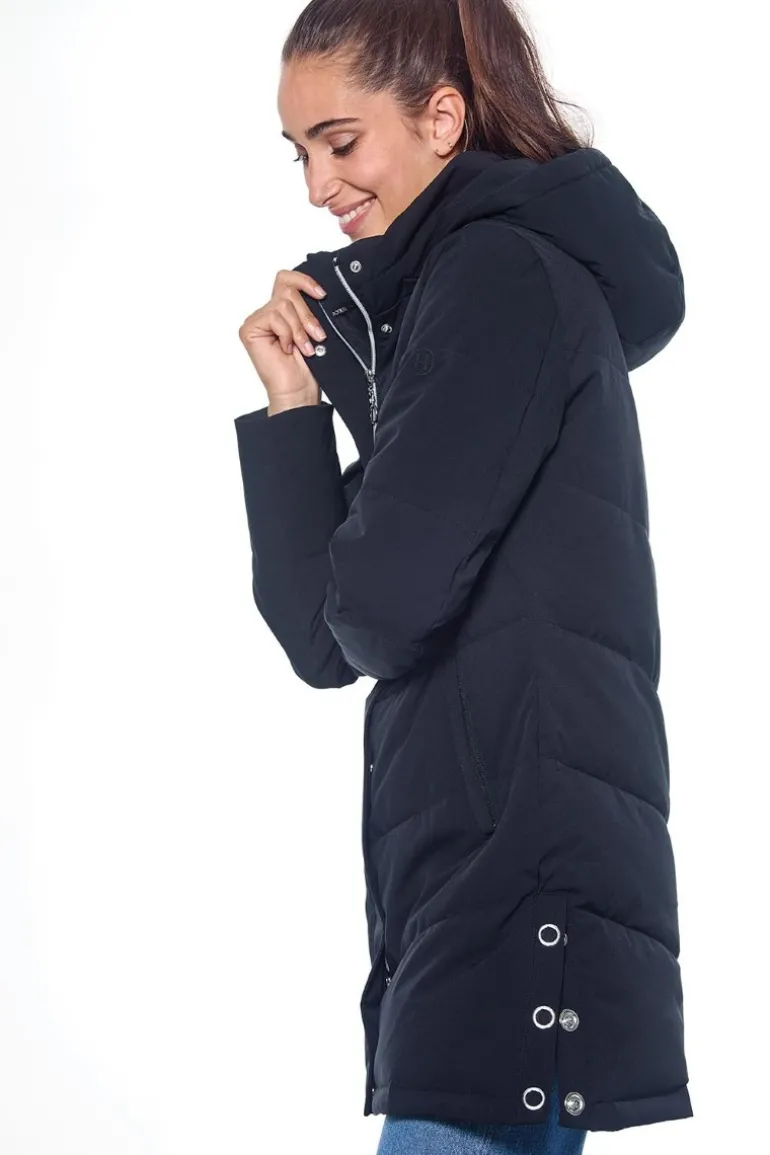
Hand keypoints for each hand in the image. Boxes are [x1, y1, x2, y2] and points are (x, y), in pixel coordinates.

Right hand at [238, 270, 327, 405]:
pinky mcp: (249, 329)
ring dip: (299, 328)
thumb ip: (307, 308)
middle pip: (287, 291)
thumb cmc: (307, 366)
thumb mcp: (312, 329)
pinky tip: (287, 349)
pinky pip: (274, 317)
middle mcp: (267, 313)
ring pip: (283, 304)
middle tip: (317, 335)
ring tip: (305, 347)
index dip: (304, 281)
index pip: (286, 279)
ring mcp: (256, 320)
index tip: (322, 295)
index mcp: (281, 310)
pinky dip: (287, 334)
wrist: (298, 390)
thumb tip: (317, 291)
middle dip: (307, 314)